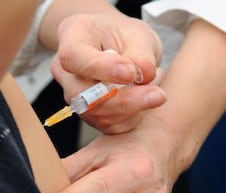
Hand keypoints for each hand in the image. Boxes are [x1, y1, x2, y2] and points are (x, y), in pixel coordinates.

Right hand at [51, 13, 165, 133]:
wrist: (118, 49)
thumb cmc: (124, 36)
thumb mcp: (138, 34)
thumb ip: (141, 53)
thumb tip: (145, 74)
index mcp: (71, 38)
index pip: (74, 58)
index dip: (101, 68)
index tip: (131, 72)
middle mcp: (67, 72)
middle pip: (84, 94)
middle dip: (124, 100)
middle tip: (158, 95)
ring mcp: (76, 97)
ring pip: (99, 114)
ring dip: (134, 108)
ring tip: (155, 85)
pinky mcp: (91, 116)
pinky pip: (111, 125)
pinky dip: (135, 116)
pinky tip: (146, 96)